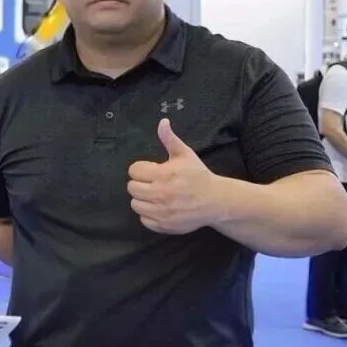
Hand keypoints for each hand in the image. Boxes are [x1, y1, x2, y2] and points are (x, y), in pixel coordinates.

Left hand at [127, 119, 221, 234]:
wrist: (215, 201)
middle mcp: (160, 194)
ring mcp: (161, 212)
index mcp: (162, 174)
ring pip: (135, 204)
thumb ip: (170, 139)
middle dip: (140, 183)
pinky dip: (149, 214)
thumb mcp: (185, 154)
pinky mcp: (164, 225)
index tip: (151, 170)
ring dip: (142, 199)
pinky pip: (144, 220)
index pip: (134, 171)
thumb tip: (162, 121)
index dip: (142, 169)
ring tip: (154, 195)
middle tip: (152, 182)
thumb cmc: (198, 175)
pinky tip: (159, 207)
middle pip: (131, 188)